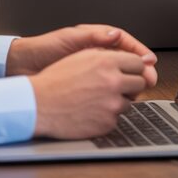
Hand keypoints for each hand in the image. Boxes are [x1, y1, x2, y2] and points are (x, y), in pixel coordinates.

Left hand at [6, 25, 157, 86]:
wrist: (23, 66)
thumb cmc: (43, 49)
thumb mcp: (69, 39)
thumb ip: (93, 36)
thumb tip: (115, 35)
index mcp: (95, 39)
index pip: (124, 42)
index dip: (139, 52)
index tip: (150, 61)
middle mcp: (96, 53)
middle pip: (127, 60)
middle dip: (140, 69)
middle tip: (150, 79)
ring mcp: (92, 69)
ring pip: (120, 74)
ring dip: (132, 80)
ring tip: (140, 88)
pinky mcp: (87, 84)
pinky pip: (108, 87)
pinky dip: (117, 91)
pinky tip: (122, 97)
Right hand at [28, 49, 151, 138]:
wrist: (38, 104)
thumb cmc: (56, 80)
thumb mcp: (81, 56)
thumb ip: (108, 54)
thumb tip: (129, 57)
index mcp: (108, 62)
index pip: (139, 63)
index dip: (133, 68)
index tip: (129, 71)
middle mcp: (113, 81)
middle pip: (139, 82)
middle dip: (130, 84)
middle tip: (114, 86)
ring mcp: (112, 104)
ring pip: (129, 102)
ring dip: (117, 100)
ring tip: (95, 99)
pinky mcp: (108, 122)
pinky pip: (116, 118)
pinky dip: (107, 116)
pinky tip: (90, 111)